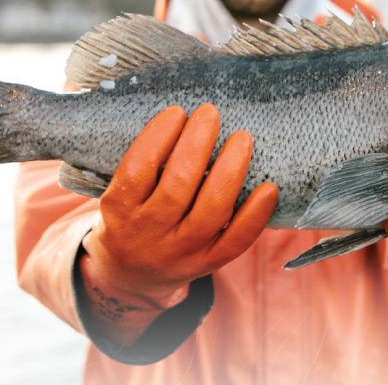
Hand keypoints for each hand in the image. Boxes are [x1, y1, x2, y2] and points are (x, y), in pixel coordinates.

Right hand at [82, 104, 277, 303]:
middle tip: (210, 113)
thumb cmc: (131, 216)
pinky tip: (269, 188)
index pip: (137, 170)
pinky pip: (235, 242)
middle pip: (176, 189)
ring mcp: (179, 253)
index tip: (177, 111)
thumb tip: (180, 115)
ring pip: (210, 212)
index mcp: (119, 210)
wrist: (131, 276)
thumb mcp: (118, 193)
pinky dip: (255, 216)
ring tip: (241, 138)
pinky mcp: (206, 264)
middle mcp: (147, 234)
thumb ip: (140, 163)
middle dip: (196, 146)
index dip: (157, 138)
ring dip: (229, 172)